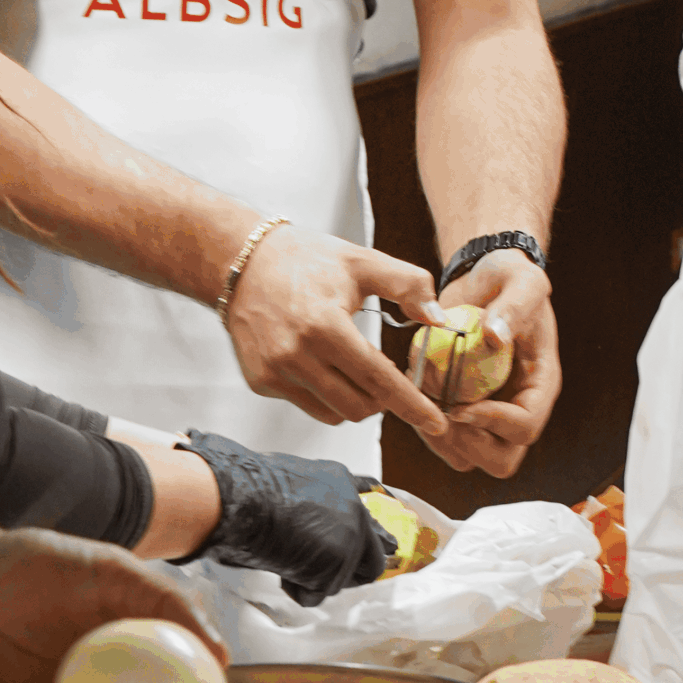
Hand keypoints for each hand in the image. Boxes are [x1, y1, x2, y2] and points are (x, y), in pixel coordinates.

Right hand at [175, 434, 394, 604]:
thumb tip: (313, 516)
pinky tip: (283, 570)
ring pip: (341, 580)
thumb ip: (312, 499)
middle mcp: (355, 510)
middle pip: (373, 558)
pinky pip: (318, 594)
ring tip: (286, 560)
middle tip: (323, 575)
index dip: (376, 531)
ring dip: (314, 580)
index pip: (370, 505)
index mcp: (341, 481)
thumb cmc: (251, 487)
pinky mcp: (339, 562)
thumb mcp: (289, 481)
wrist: (244, 498)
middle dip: (351, 573)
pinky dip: (299, 590)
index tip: (390, 542)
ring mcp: (351, 538)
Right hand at [225, 224, 451, 447]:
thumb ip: (408, 285)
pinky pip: (306, 405)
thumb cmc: (306, 260)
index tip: (436, 423)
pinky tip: (322, 364)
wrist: (244, 262)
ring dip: (355, 401)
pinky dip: (325, 394)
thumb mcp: (363, 261)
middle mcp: (297, 355)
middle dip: (383, 400)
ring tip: (355, 370)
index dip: (411, 405)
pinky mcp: (261, 381)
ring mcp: (275, 372)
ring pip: (333, 413)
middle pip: (358, 406)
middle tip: (388, 379)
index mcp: (326, 325)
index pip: (379, 379)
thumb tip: (438, 318)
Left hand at [428, 250, 559, 479]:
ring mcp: (488, 412)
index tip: (462, 405)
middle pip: (501, 460)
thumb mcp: (523, 281)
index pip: (525, 427)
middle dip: (467, 444)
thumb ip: (514, 306)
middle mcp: (516, 406)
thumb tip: (494, 336)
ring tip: (425, 403)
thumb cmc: (509, 279)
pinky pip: (444, 439)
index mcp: (539, 384)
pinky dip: (425, 425)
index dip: (493, 424)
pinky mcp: (461, 409)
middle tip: (442, 413)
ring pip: (468, 458)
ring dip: (441, 440)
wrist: (483, 278)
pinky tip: (416, 392)